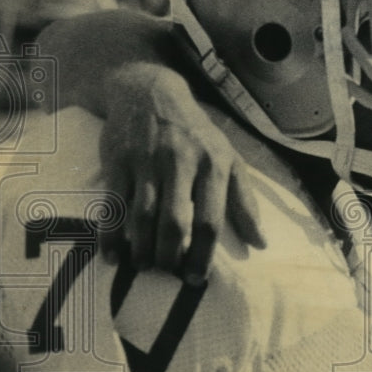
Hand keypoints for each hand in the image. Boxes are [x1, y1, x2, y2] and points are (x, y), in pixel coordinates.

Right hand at [99, 62, 265, 283]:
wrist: (150, 92)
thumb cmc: (196, 134)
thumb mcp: (228, 158)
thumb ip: (244, 200)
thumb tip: (260, 243)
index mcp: (213, 164)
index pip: (210, 219)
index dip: (203, 254)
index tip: (197, 279)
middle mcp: (181, 163)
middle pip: (175, 222)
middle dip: (171, 257)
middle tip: (169, 275)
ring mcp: (147, 162)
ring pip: (143, 217)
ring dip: (142, 250)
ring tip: (144, 267)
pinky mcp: (118, 162)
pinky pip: (113, 205)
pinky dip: (111, 235)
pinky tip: (113, 256)